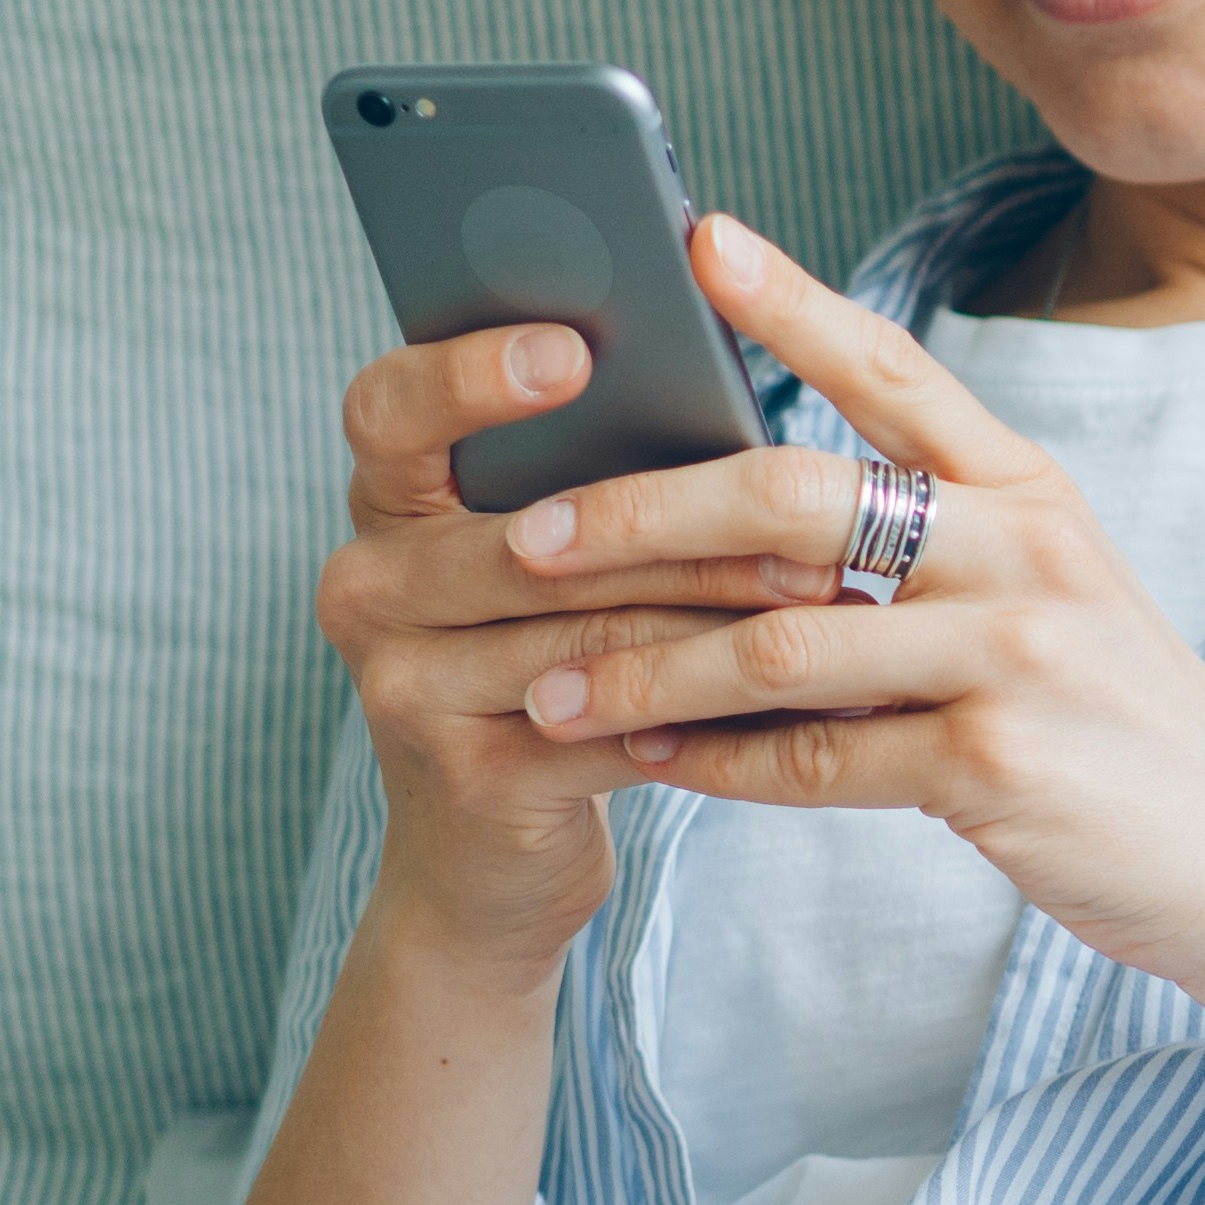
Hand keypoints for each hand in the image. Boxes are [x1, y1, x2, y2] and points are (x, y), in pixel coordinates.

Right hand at [312, 317, 856, 961]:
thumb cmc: (563, 663)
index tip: (575, 349)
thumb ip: (602, 485)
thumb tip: (744, 401)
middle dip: (687, 525)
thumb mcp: (564, 566)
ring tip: (837, 593)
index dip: (469, 375)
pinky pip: (613, 723)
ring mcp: (402, 685)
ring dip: (724, 615)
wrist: (493, 854)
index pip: (390, 411)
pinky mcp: (467, 775)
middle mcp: (367, 586)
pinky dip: (717, 708)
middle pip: (532, 537)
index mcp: (387, 505)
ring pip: (588, 631)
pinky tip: (806, 695)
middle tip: (813, 502)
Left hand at [499, 213, 1204, 985]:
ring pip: (782, 642)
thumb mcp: (1052, 602)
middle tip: (531, 537)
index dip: (792, 302)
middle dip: (644, 514)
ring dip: (644, 671)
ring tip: (545, 691)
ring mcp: (1017, 658)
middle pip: (797, 498)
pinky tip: (650, 764)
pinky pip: (816, 758)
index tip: (694, 239)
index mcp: (1032, 493)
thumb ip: (930, 551)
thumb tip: (745, 522)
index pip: (896, 370)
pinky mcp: (999, 765)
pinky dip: (716, 766)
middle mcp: (1029, 554)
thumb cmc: (1119, 723)